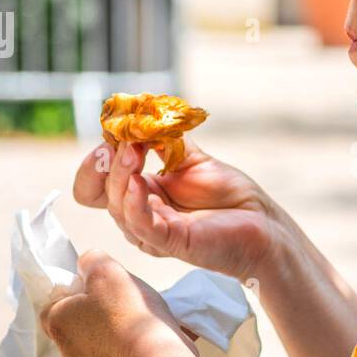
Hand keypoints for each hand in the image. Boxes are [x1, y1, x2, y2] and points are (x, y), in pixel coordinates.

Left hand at [40, 249, 196, 356]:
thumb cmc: (127, 310)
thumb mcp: (106, 269)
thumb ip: (90, 260)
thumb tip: (86, 265)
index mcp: (56, 321)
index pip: (55, 301)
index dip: (76, 291)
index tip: (99, 286)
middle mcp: (66, 350)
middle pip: (77, 323)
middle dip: (95, 313)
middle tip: (121, 302)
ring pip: (96, 343)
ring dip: (111, 333)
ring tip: (137, 323)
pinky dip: (125, 350)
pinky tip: (144, 341)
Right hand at [73, 136, 280, 280]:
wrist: (262, 222)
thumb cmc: (229, 197)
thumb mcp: (191, 159)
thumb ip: (164, 139)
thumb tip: (139, 114)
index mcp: (140, 195)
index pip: (94, 185)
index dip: (95, 162)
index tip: (110, 133)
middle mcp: (140, 214)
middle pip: (100, 193)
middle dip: (106, 162)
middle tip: (121, 139)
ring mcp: (153, 231)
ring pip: (117, 206)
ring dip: (122, 173)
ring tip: (134, 149)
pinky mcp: (171, 242)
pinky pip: (141, 225)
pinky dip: (135, 202)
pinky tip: (141, 181)